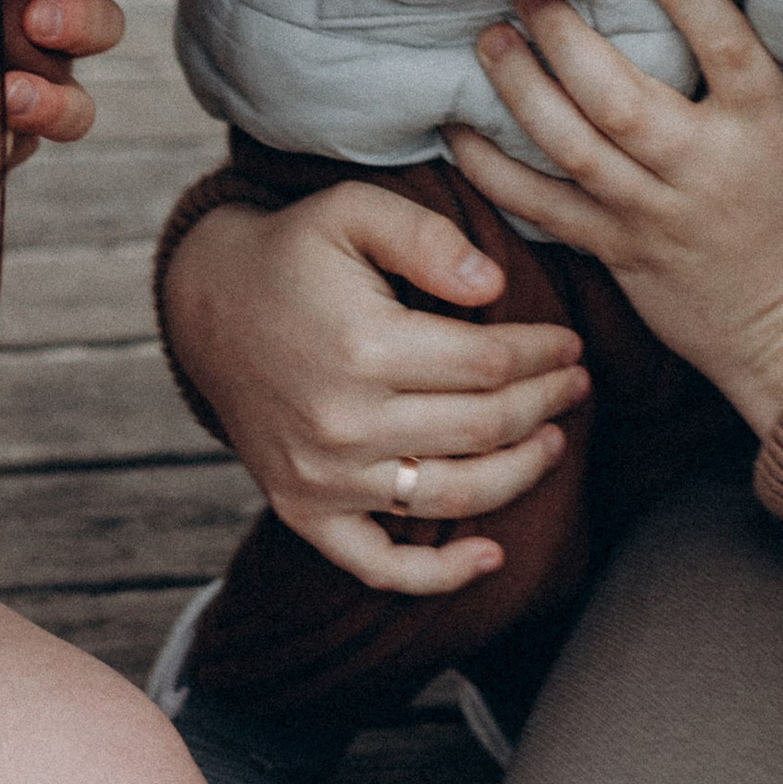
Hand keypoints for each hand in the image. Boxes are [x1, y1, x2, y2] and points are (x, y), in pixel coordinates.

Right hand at [159, 188, 587, 595]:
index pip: (488, 363)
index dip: (542, 354)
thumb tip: (496, 285)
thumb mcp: (353, 209)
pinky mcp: (303, 511)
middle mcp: (343, 422)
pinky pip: (379, 564)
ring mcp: (322, 476)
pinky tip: (490, 555)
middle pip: (483, 428)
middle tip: (576, 385)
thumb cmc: (293, 254)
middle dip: (544, 404)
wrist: (207, 307)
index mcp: (363, 347)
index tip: (569, 344)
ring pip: (453, 495)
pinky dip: (438, 574)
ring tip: (552, 441)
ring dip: (521, 473)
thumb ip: (428, 237)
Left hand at [444, 0, 782, 437]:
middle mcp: (701, 167)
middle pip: (618, 98)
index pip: (721, 44)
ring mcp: (652, 213)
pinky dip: (494, 174)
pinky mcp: (617, 250)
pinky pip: (543, 210)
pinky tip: (457, 133)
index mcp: (766, 127)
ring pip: (571, 148)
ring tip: (488, 40)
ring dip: (521, 91)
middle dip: (565, 40)